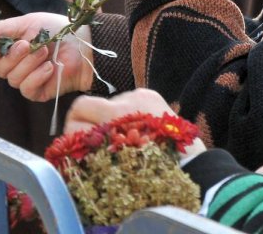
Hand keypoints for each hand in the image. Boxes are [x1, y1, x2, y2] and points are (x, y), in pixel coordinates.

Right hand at [0, 14, 94, 98]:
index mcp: (7, 48)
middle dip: (12, 56)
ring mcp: (24, 79)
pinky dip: (37, 77)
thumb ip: (2, 29)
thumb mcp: (27, 23)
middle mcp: (12, 65)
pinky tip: (49, 68)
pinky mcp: (37, 92)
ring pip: (12, 78)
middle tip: (27, 44)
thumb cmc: (56, 29)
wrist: (83, 43)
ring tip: (45, 52)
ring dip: (29, 63)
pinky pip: (26, 88)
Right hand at [65, 89, 205, 159]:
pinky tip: (135, 131)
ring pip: (108, 104)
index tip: (74, 144)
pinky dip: (126, 115)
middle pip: (88, 104)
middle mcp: (127, 100)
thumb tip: (76, 146)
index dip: (71, 127)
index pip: (80, 109)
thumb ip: (96, 149)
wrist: (191, 163)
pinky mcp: (150, 94)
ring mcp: (139, 95)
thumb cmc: (153, 168)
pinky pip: (128, 101)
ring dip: (107, 119)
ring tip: (119, 140)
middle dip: (84, 123)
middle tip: (88, 142)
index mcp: (116, 117)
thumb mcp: (118, 161)